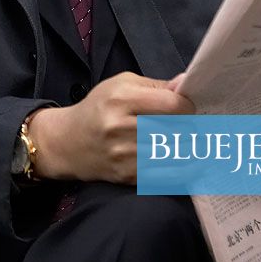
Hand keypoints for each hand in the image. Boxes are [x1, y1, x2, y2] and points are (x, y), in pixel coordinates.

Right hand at [27, 72, 193, 184]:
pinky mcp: (128, 177)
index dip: (188, 106)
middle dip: (191, 128)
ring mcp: (125, 155)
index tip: (187, 108)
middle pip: (178, 130)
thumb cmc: (98, 108)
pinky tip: (189, 162)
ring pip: (177, 154)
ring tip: (193, 143)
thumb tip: (186, 84)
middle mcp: (122, 128)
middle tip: (192, 126)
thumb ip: (156, 86)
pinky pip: (169, 176)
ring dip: (191, 149)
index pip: (173, 104)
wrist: (68, 142)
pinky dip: (185, 169)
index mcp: (121, 99)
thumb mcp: (121, 85)